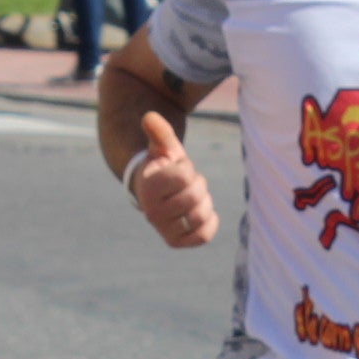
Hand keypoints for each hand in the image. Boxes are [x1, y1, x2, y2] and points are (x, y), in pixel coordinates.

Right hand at [127, 114, 216, 247]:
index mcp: (149, 187)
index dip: (187, 169)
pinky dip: (209, 222)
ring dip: (204, 202)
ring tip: (192, 197)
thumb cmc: (161, 165)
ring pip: (201, 215)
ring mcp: (164, 230)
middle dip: (197, 184)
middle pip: (196, 196)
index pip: (185, 177)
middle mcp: (152, 212)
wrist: (151, 192)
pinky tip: (201, 212)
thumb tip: (149, 116)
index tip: (176, 169)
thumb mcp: (162, 147)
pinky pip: (204, 235)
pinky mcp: (176, 242)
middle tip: (187, 184)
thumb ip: (158, 131)